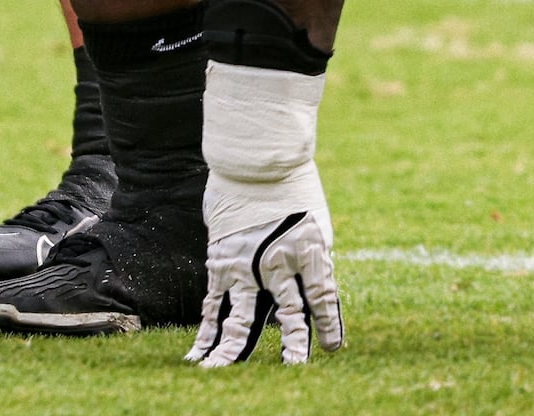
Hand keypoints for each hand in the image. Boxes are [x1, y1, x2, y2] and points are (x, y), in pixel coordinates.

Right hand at [190, 63, 342, 367]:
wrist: (254, 158)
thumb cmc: (292, 189)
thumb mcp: (316, 224)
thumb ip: (314, 262)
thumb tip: (313, 297)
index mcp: (309, 250)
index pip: (322, 298)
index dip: (329, 326)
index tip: (333, 349)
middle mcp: (278, 263)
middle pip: (288, 315)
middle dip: (294, 348)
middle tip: (294, 372)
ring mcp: (246, 265)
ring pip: (241, 319)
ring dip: (235, 351)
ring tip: (225, 375)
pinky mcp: (221, 262)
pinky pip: (214, 303)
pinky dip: (207, 330)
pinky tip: (200, 353)